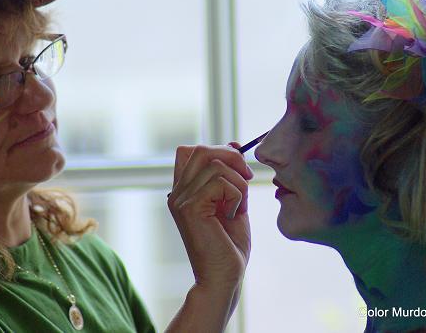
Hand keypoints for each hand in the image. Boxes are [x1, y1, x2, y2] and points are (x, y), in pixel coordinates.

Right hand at [168, 143, 252, 291]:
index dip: (217, 149)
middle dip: (231, 157)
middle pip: (200, 150)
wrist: (224, 278)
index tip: (239, 162)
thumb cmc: (229, 247)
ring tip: (238, 206)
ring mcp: (181, 199)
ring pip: (215, 165)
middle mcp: (178, 192)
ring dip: (238, 182)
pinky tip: (232, 215)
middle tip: (248, 178)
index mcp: (185, 191)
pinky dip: (235, 195)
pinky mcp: (190, 208)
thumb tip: (233, 147)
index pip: (189, 151)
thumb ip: (230, 178)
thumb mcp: (232, 202)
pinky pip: (221, 183)